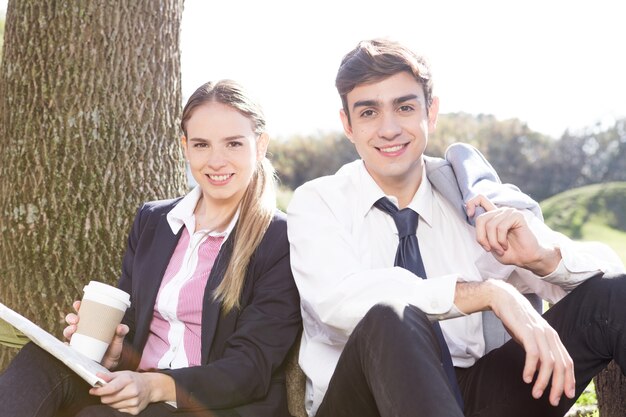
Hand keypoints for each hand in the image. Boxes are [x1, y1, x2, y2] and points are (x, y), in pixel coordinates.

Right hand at [63, 300, 128, 369]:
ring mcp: (78, 341)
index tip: (77, 304)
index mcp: (92, 323)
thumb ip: (122, 332)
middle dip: (71, 318)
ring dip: (68, 330)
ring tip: (73, 330)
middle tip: (76, 320)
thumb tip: (121, 327)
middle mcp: (83, 330)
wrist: (112, 363)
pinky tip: (66, 344)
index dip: (78, 306)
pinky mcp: (77, 352)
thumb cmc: (114, 347)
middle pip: (72, 321)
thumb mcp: (119, 338)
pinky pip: (68, 348)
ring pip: (68, 332)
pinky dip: (65, 346)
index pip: (83, 312)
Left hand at [89, 371, 174, 414]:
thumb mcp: (123, 374)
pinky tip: (125, 400)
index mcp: (129, 380)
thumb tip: (97, 376)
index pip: (110, 388)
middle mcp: (133, 391)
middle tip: (107, 392)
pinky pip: (119, 411)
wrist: (151, 387)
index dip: (99, 391)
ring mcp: (135, 402)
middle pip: (108, 399)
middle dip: (104, 396)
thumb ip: (109, 376)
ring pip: (112, 406)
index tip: (92, 391)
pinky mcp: (135, 410)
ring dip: (112, 402)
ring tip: (119, 395)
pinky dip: (119, 406)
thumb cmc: (134, 379)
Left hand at [466, 195, 560, 274]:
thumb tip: (473, 217)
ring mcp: (509, 212)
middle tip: (488, 248)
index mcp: (493, 216)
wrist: (525, 258)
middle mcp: (500, 212)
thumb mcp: (489, 243)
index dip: (471, 204)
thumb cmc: (508, 252)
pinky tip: (505, 246)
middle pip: (481, 218)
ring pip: (490, 225)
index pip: (480, 199)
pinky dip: (500, 240)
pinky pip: (501, 227)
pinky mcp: (517, 216)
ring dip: (493, 242)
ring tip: (500, 249)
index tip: (469, 215)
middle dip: (481, 237)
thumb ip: (481, 232)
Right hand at [487, 280, 574, 405]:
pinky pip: (533, 354)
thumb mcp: (530, 336)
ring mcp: (539, 333)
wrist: (503, 299)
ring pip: (548, 363)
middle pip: (560, 365)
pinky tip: (526, 378)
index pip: (567, 362)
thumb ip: (539, 350)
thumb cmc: (516, 319)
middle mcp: (550, 335)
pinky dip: (531, 369)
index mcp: (553, 337)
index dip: (569, 379)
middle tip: (552, 400)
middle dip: (558, 386)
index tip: (566, 394)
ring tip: (536, 393)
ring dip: (543, 381)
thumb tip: (542, 368)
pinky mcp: (527, 332)